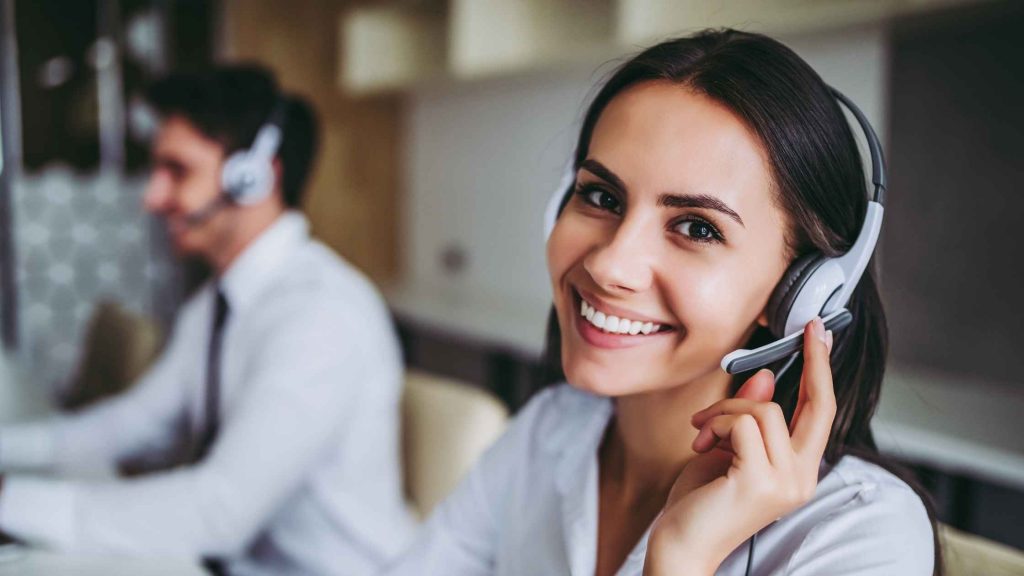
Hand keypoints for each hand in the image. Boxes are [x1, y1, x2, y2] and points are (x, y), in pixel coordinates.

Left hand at [645, 318, 834, 575]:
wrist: (679, 546)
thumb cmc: (699, 503)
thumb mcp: (725, 449)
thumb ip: (748, 418)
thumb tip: (767, 377)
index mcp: (798, 471)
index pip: (822, 415)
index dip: (823, 372)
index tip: (820, 334)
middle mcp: (801, 478)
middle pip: (819, 406)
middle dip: (814, 361)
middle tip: (807, 329)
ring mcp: (785, 482)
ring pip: (764, 409)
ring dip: (723, 411)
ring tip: (700, 432)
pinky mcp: (761, 481)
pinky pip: (742, 423)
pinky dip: (716, 424)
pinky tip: (699, 444)